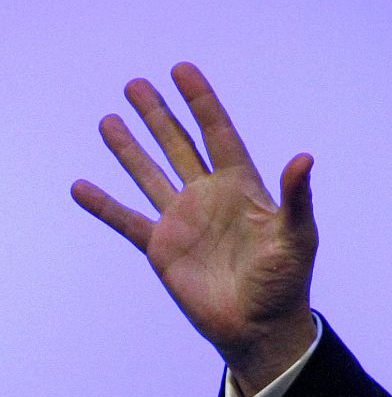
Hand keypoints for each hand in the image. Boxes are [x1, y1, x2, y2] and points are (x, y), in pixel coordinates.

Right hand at [72, 62, 318, 394]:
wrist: (260, 326)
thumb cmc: (286, 281)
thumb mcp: (297, 236)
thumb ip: (296, 197)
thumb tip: (305, 158)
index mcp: (243, 188)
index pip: (219, 134)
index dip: (201, 103)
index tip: (182, 70)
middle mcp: (210, 197)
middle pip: (180, 146)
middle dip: (159, 115)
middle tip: (136, 84)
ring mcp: (183, 221)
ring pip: (150, 174)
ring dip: (130, 148)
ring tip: (109, 118)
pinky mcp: (161, 248)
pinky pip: (126, 220)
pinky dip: (103, 205)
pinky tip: (81, 186)